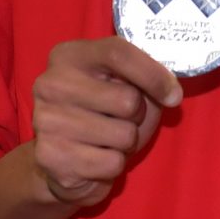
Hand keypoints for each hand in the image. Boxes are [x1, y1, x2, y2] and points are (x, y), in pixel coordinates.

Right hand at [29, 38, 182, 207]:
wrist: (61, 162)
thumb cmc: (100, 116)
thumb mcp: (121, 86)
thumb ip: (141, 78)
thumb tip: (170, 92)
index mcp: (69, 56)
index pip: (118, 53)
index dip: (153, 75)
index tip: (173, 94)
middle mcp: (51, 84)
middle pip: (127, 99)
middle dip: (138, 116)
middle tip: (121, 120)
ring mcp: (46, 121)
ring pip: (124, 135)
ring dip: (126, 143)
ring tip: (106, 140)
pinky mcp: (52, 157)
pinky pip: (112, 163)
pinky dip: (114, 165)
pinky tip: (94, 159)